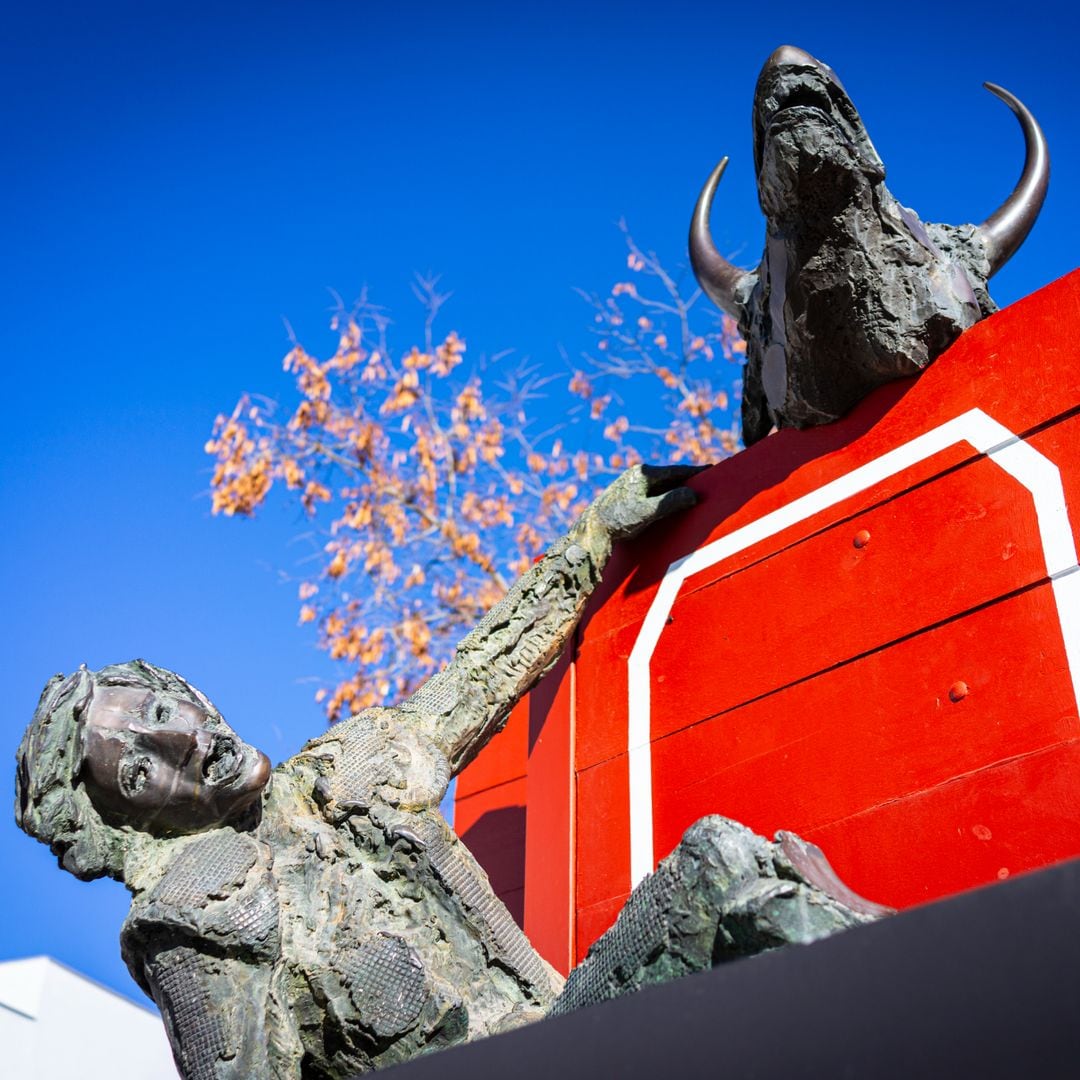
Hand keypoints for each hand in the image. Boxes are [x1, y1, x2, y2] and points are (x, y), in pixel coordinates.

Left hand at [590, 463, 704, 540]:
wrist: (593, 527)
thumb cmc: (619, 519)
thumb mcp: (648, 512)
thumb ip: (670, 502)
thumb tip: (693, 494)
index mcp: (644, 473)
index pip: (677, 471)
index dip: (696, 472)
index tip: (712, 470)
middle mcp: (638, 473)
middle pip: (670, 475)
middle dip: (688, 478)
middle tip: (707, 479)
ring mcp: (633, 482)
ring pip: (662, 483)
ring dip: (677, 486)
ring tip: (693, 488)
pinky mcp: (629, 493)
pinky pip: (654, 490)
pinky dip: (667, 493)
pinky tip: (672, 498)